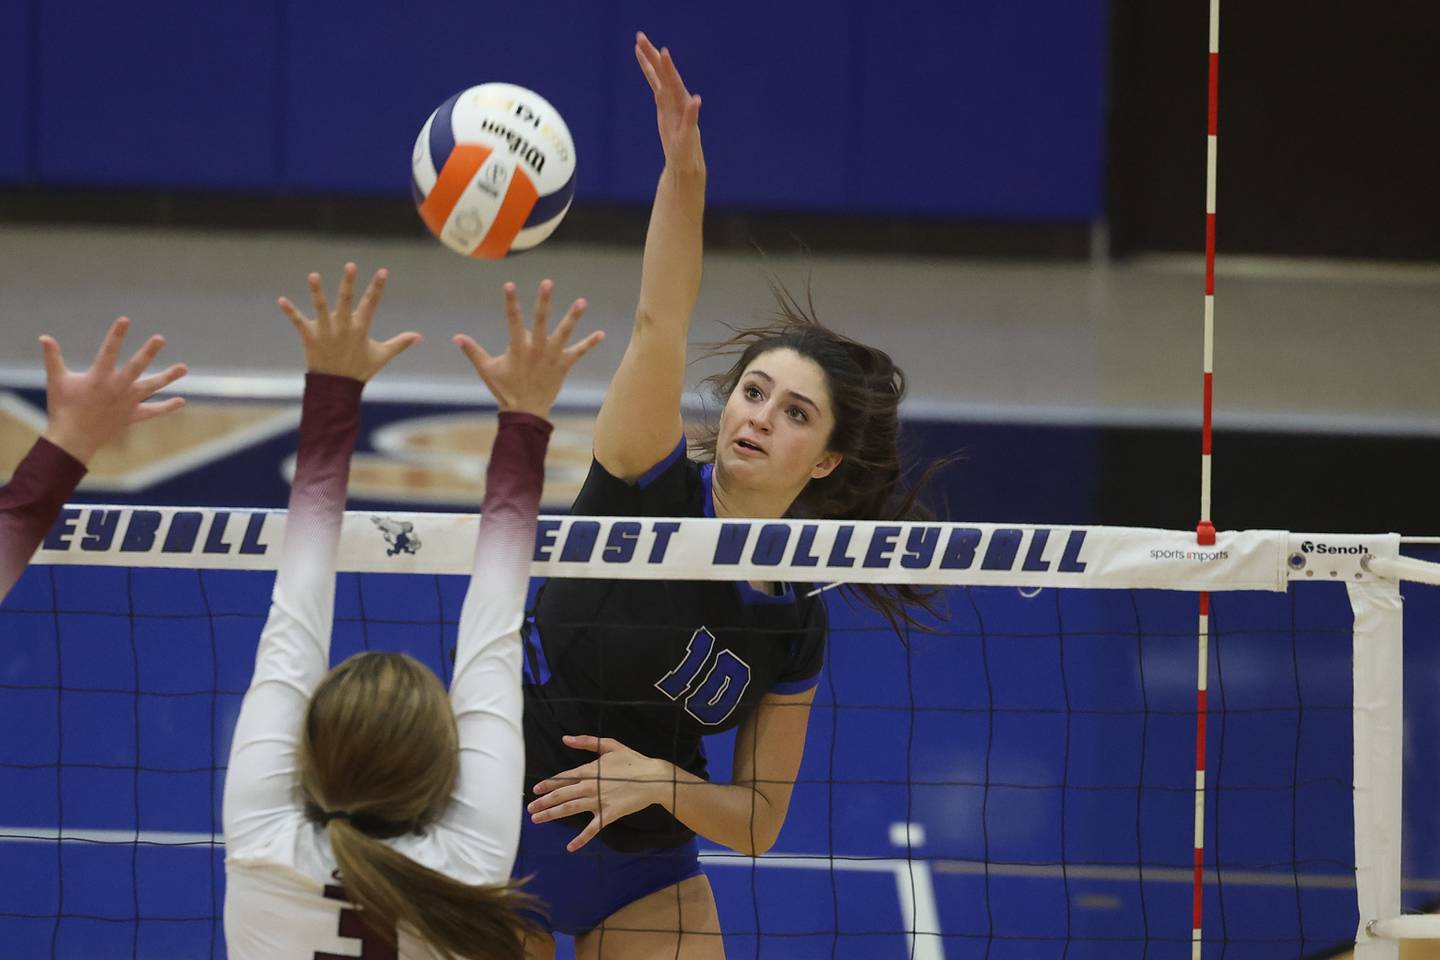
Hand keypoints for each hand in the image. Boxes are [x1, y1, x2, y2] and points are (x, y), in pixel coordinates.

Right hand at [39, 318, 187, 464]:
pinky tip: (181, 401)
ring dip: (167, 377)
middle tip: (160, 338)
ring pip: (151, 387)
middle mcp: (116, 388)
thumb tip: (44, 336)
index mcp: (98, 377)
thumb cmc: (62, 408)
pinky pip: (153, 412)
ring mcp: (127, 403)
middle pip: (136, 367)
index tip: (125, 319)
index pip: (108, 350)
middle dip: (148, 351)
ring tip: (184, 368)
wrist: (72, 440)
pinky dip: (167, 407)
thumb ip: (53, 358)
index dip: (116, 335)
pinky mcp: (132, 416)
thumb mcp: (56, 380)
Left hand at [278, 263, 420, 380]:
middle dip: (348, 283)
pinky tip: (281, 300)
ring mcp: (326, 332)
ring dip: (317, 292)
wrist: (337, 389)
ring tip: (314, 275)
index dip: (377, 287)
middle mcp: (343, 328)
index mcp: (360, 329)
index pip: (371, 303)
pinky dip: (290, 312)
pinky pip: (298, 323)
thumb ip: (400, 343)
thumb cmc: (360, 370)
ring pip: (321, 309)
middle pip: (346, 301)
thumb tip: (419, 336)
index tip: (382, 271)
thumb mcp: (382, 356)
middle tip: (350, 265)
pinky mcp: (310, 338)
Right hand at [453, 279, 603, 418]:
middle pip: (540, 320)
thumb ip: (473, 351)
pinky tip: (602, 333)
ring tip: (582, 301)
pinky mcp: (563, 365)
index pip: (512, 319)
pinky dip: (590, 343)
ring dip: (573, 317)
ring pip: (564, 333)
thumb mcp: (487, 369)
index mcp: (517, 347)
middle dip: (544, 301)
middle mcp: (536, 348)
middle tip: (547, 282)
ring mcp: (552, 356)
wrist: (526, 412)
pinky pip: (579, 352)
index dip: (511, 302)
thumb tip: (456, 337)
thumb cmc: (505, 390)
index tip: (509, 285)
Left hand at [528, 735, 674, 851]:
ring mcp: (598, 801)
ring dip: (551, 815)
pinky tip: (570, 847)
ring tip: (537, 819)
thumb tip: (566, 738)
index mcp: (589, 770)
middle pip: (562, 795)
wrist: (653, 778)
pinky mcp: (608, 815)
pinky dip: (581, 839)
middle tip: (530, 809)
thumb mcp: (610, 745)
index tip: (536, 789)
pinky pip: (592, 829)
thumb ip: (587, 742)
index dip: (548, 784)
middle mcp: (590, 786)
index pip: (563, 778)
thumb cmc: (633, 760)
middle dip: (544, 802)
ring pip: (569, 809)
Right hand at [636, 31, 703, 173]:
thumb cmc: (686, 150)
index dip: (668, 67)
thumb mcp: (687, 136)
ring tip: (638, 42)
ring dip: (649, 58)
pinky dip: (649, 71)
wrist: (684, 159)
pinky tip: (643, 59)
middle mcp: (676, 97)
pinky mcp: (663, 103)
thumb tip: (697, 100)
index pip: (673, 81)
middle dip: (652, 55)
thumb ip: (691, 117)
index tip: (663, 52)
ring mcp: (669, 99)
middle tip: (640, 37)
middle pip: (663, 72)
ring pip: (658, 74)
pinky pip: (654, 82)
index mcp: (682, 104)